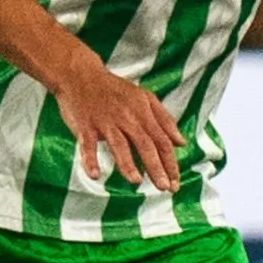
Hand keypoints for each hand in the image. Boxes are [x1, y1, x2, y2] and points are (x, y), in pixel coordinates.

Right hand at [52, 56, 183, 191]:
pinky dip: (90, 160)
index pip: (162, 141)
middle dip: (155, 167)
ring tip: (136, 181)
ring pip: (119, 145)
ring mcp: (105, 122)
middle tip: (163, 187)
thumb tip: (181, 142)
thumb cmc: (114, 89)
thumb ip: (164, 119)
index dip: (170, 163)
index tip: (175, 183)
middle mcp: (126, 118)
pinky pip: (88, 145)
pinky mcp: (85, 126)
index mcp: (143, 113)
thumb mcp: (144, 97)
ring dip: (127, 164)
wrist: (80, 75)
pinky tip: (95, 175)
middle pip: (145, 144)